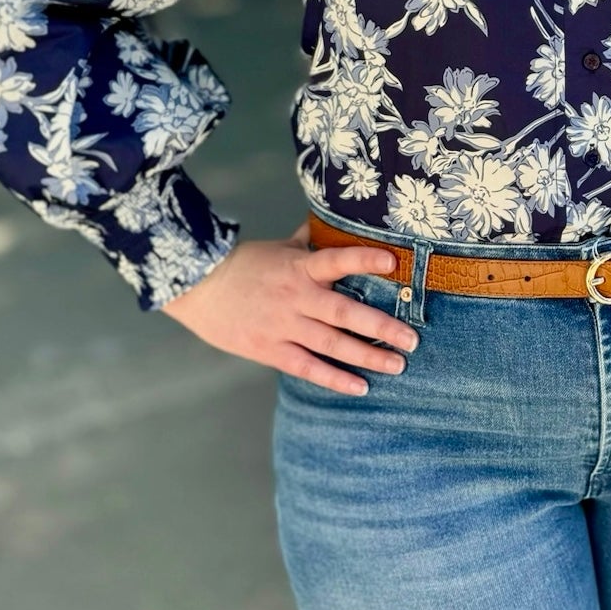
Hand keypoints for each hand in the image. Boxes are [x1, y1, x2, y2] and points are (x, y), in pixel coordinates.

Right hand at [160, 232, 420, 392]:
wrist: (198, 288)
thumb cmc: (243, 265)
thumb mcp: (279, 247)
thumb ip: (309, 241)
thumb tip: (333, 223)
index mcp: (299, 267)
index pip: (337, 259)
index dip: (364, 258)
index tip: (393, 261)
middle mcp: (296, 297)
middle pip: (344, 313)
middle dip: (382, 326)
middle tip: (412, 339)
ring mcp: (283, 326)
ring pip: (332, 344)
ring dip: (368, 356)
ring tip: (398, 365)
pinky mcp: (270, 350)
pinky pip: (308, 368)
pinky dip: (335, 378)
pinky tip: (360, 386)